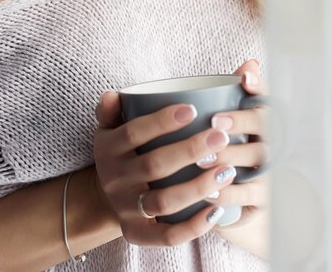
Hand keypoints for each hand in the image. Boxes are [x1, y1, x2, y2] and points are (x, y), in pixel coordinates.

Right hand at [93, 92, 237, 246]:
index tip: (192, 109)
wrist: (104, 195)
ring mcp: (125, 209)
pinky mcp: (137, 233)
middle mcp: (115, 179)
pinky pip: (166, 236)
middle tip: (220, 137)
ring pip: (163, 202)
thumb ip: (111, 109)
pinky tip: (218, 210)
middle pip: (154, 166)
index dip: (161, 122)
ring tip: (227, 171)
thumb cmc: (120, 150)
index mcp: (109, 148)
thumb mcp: (109, 128)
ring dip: (197, 188)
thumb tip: (112, 94)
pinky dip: (193, 227)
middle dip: (189, 151)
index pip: (134, 133)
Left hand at [198, 59, 269, 237]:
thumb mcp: (227, 123)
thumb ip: (230, 94)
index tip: (245, 78)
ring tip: (202, 157)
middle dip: (242, 122)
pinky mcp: (265, 197)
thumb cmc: (232, 151)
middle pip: (265, 126)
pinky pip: (251, 194)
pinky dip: (230, 192)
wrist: (243, 197)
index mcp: (264, 118)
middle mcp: (274, 140)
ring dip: (231, 156)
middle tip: (215, 122)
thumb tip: (249, 63)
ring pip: (258, 158)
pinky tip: (209, 190)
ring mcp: (272, 169)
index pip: (266, 96)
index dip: (259, 85)